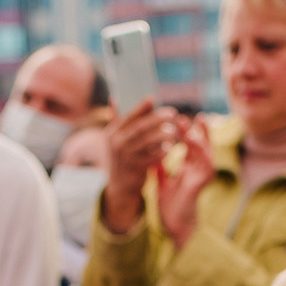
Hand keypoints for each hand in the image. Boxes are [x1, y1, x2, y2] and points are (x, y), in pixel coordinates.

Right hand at [103, 99, 180, 234]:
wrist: (120, 186)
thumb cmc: (121, 158)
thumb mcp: (114, 140)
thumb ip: (116, 120)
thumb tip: (114, 99)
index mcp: (112, 134)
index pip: (128, 117)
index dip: (140, 108)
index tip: (153, 98)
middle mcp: (117, 144)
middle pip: (140, 128)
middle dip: (157, 119)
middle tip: (172, 114)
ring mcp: (126, 158)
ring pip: (147, 142)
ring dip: (162, 135)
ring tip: (173, 131)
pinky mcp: (135, 169)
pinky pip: (151, 158)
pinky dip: (161, 152)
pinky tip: (169, 148)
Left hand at [158, 118, 214, 251]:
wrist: (175, 228)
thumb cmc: (171, 209)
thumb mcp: (163, 185)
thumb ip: (161, 171)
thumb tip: (154, 158)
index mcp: (188, 170)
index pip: (189, 147)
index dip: (185, 132)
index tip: (177, 119)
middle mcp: (197, 171)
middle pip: (200, 145)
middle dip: (194, 131)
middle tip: (184, 118)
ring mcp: (201, 177)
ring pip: (205, 153)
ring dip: (199, 139)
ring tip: (191, 127)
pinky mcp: (200, 184)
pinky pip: (205, 165)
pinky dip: (201, 153)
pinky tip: (194, 142)